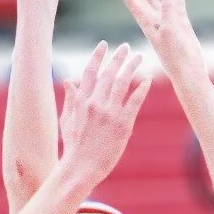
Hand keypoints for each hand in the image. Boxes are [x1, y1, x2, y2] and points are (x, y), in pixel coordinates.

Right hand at [58, 41, 150, 191]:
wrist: (80, 168)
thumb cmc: (73, 147)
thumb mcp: (67, 120)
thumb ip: (70, 99)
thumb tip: (69, 81)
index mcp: (81, 101)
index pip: (90, 72)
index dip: (98, 56)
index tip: (104, 45)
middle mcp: (95, 103)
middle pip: (109, 73)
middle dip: (118, 58)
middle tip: (126, 47)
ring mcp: (109, 113)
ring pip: (122, 83)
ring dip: (131, 67)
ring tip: (139, 57)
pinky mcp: (123, 124)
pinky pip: (134, 101)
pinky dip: (141, 89)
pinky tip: (147, 80)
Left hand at [115, 0, 204, 84]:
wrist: (189, 72)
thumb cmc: (177, 55)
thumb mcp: (171, 29)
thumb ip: (168, 9)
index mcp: (148, 23)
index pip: (133, 1)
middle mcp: (155, 22)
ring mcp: (168, 23)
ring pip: (155, 1)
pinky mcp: (181, 25)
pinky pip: (176, 5)